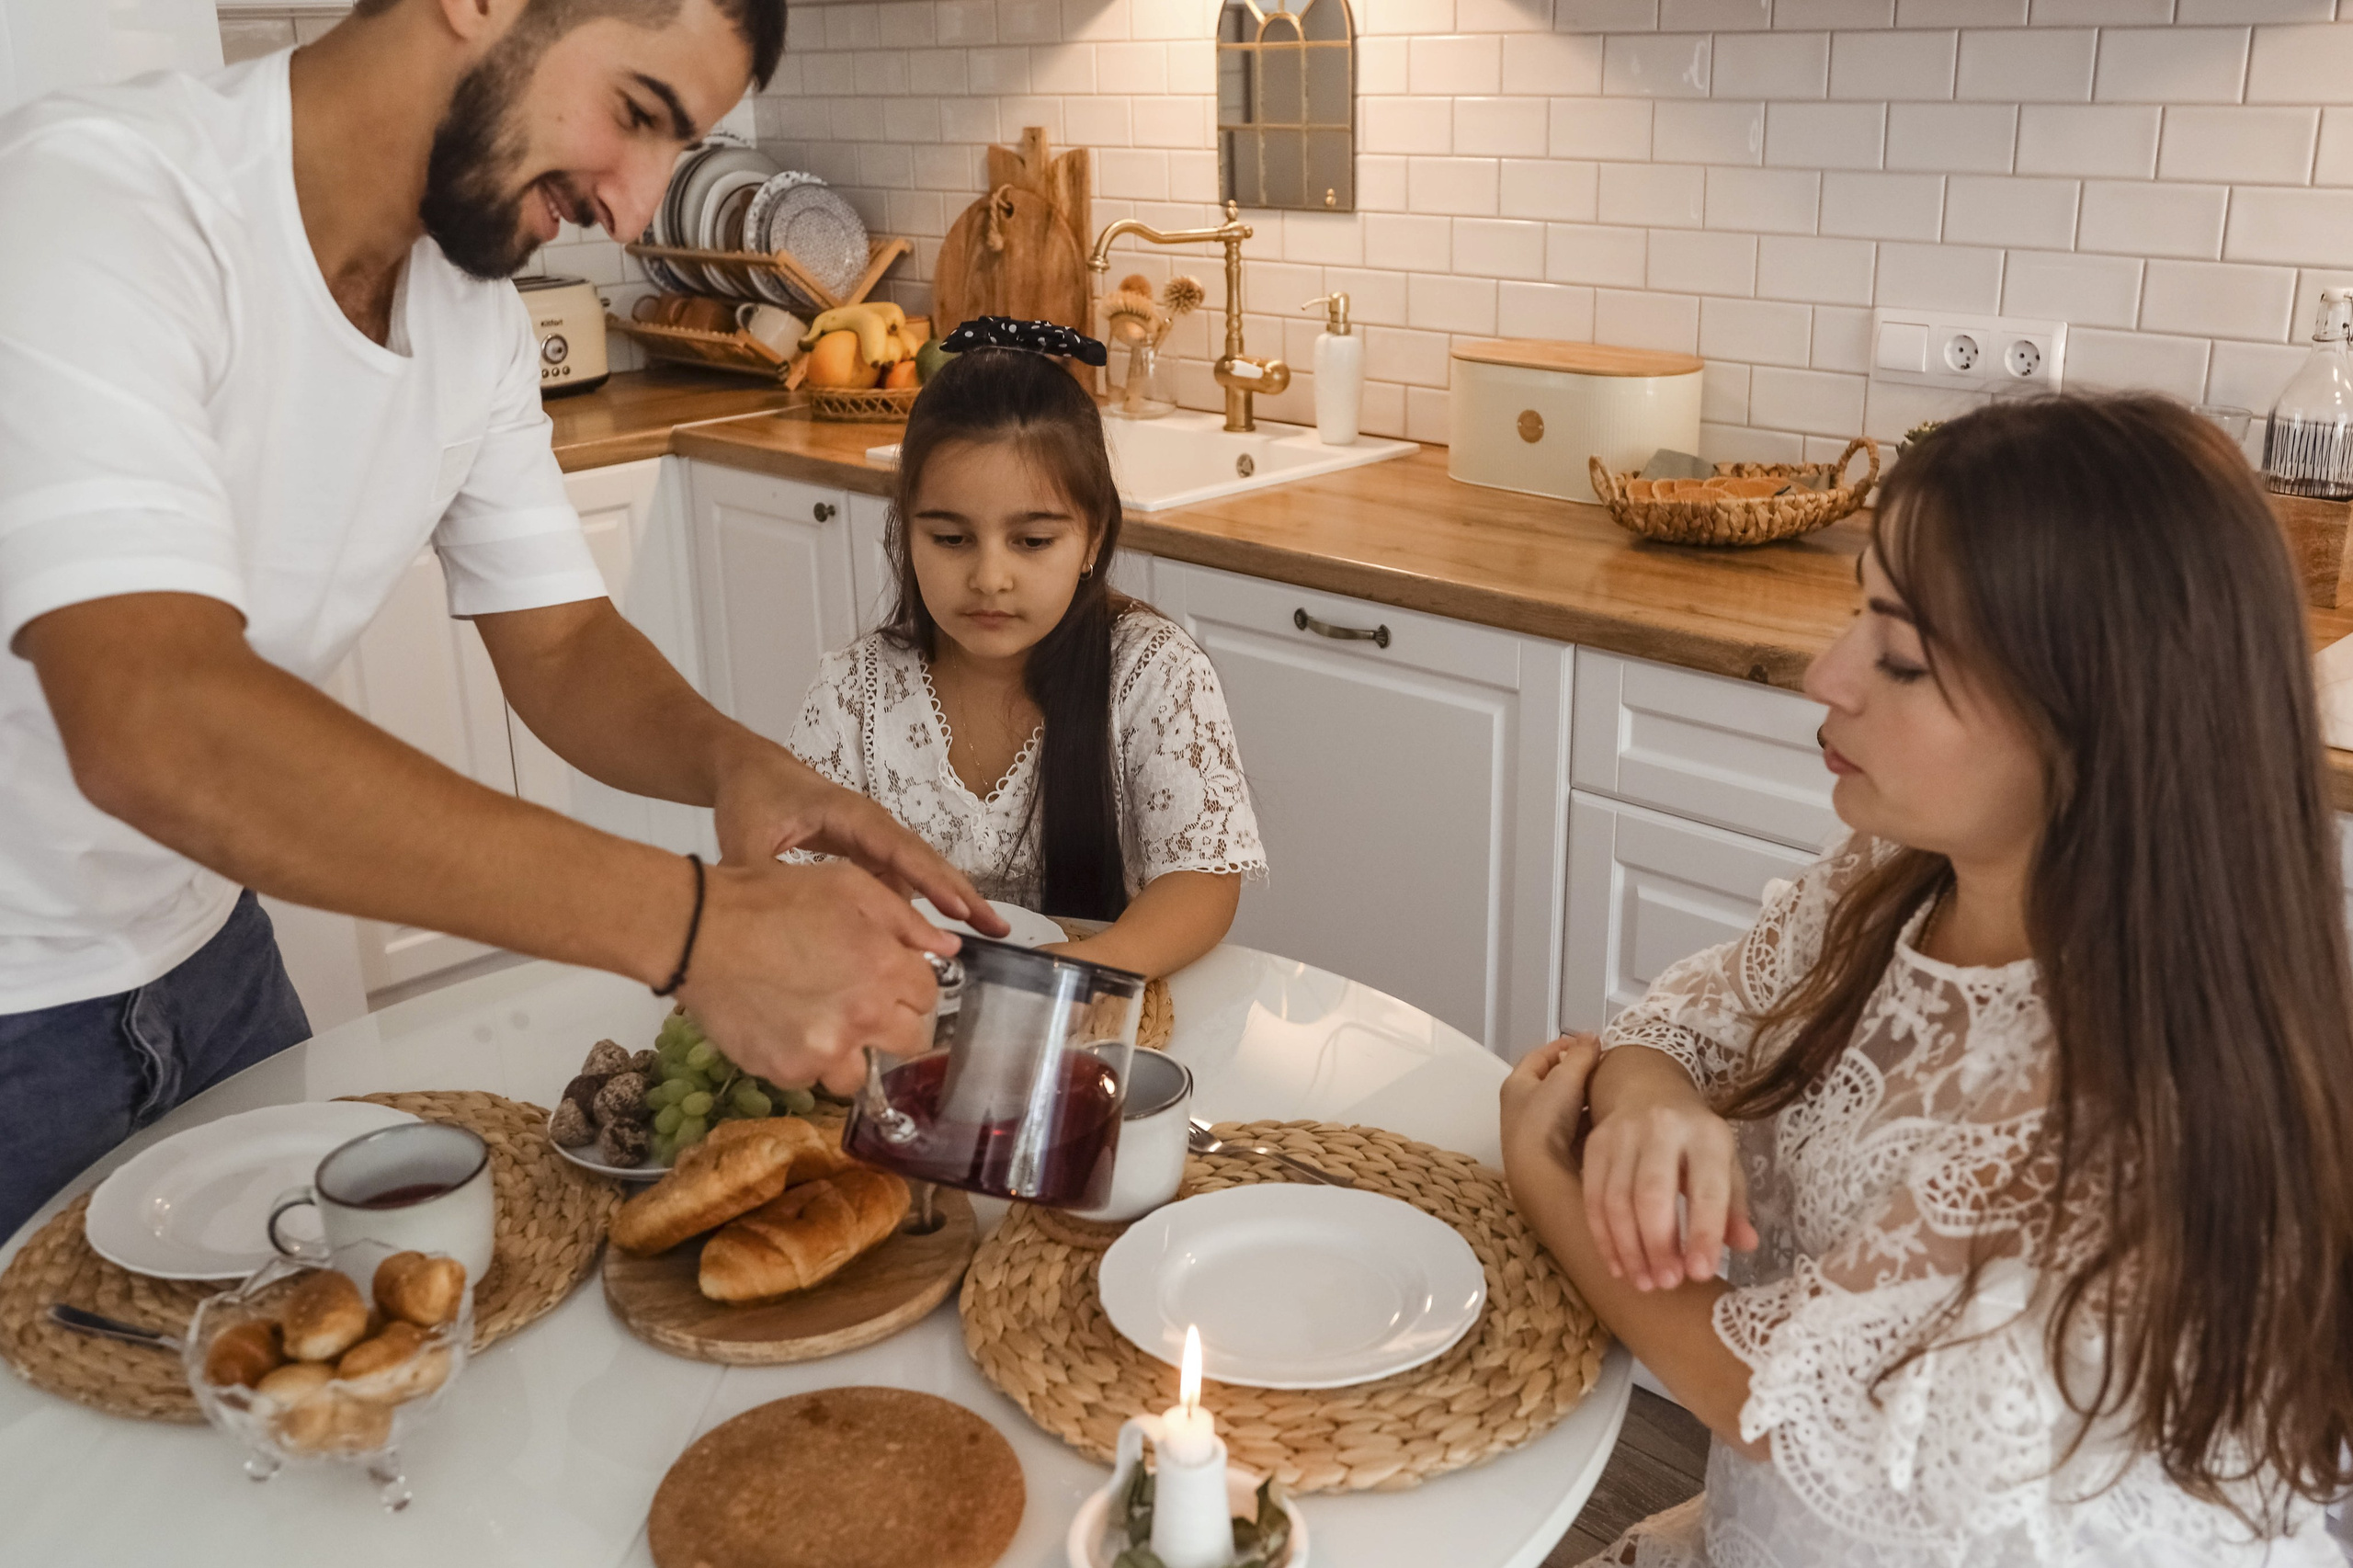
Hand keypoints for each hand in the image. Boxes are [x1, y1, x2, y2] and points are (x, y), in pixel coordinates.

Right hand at [674, 858, 956, 1094]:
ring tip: (819, 1021)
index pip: (928, 994)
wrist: (700, 931)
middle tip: (858, 1000)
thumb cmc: (773, 898)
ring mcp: (825, 1050)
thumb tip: (950, 945)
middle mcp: (864, 1017)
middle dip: (891, 1020)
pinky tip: (783, 1026)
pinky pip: (811, 1077)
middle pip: (909, 1039)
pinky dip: (803, 1058)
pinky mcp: (787, 1071)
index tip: (886, 974)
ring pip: (861, 1072)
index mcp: (886, 969)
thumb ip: (906, 920)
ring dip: (850, 1051)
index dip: (908, 982)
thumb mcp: (849, 886)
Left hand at [709, 740, 1008, 937]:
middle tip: (998, 928)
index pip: (899, 850)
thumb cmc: (753, 799)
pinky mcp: (869, 853)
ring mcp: (874, 840)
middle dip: (963, 893)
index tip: (959, 908)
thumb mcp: (746, 841)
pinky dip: (920, 906)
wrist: (751, 772)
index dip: (930, 880)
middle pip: (926, 861)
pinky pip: (901, 881)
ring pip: (920, 873)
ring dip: (951, 901)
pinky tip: (929, 940)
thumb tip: (776, 928)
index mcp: (850, 816)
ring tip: (983, 936)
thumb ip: (763, 881)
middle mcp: (873, 826)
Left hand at [1500, 1033, 1601, 1189]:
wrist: (1540, 1173)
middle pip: (1552, 1083)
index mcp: (1516, 1084)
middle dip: (1577, 1074)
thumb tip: (1591, 1037)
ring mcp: (1535, 1133)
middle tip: (1602, 1068)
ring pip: (1564, 1108)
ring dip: (1584, 1100)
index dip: (1563, 1046)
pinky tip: (1605, 1122)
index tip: (1587, 1043)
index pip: (1538, 1056)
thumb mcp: (1565, 1078)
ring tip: (1609, 1094)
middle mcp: (1521, 1108)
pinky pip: (1573, 1132)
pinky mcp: (1551, 1155)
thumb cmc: (1544, 1120)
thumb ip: (1580, 1055)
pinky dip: (1587, 1124)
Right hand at [1581, 1062, 1757, 1291]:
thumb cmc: (1695, 1140)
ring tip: (1644, 1283)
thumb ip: (1734, 1206)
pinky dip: (1603, 1237)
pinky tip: (1618, 1266)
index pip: (1707, 1189)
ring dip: (1628, 1248)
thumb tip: (1746, 1245)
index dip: (1703, 1233)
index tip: (1700, 1275)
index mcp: (1706, 1134)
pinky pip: (1592, 1197)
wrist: (1647, 1090)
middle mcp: (1662, 1128)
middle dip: (1657, 1245)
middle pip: (1652, 1194)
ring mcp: (1622, 1134)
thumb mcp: (1726, 1164)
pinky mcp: (1594, 1145)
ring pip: (1616, 1199)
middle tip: (1667, 1283)